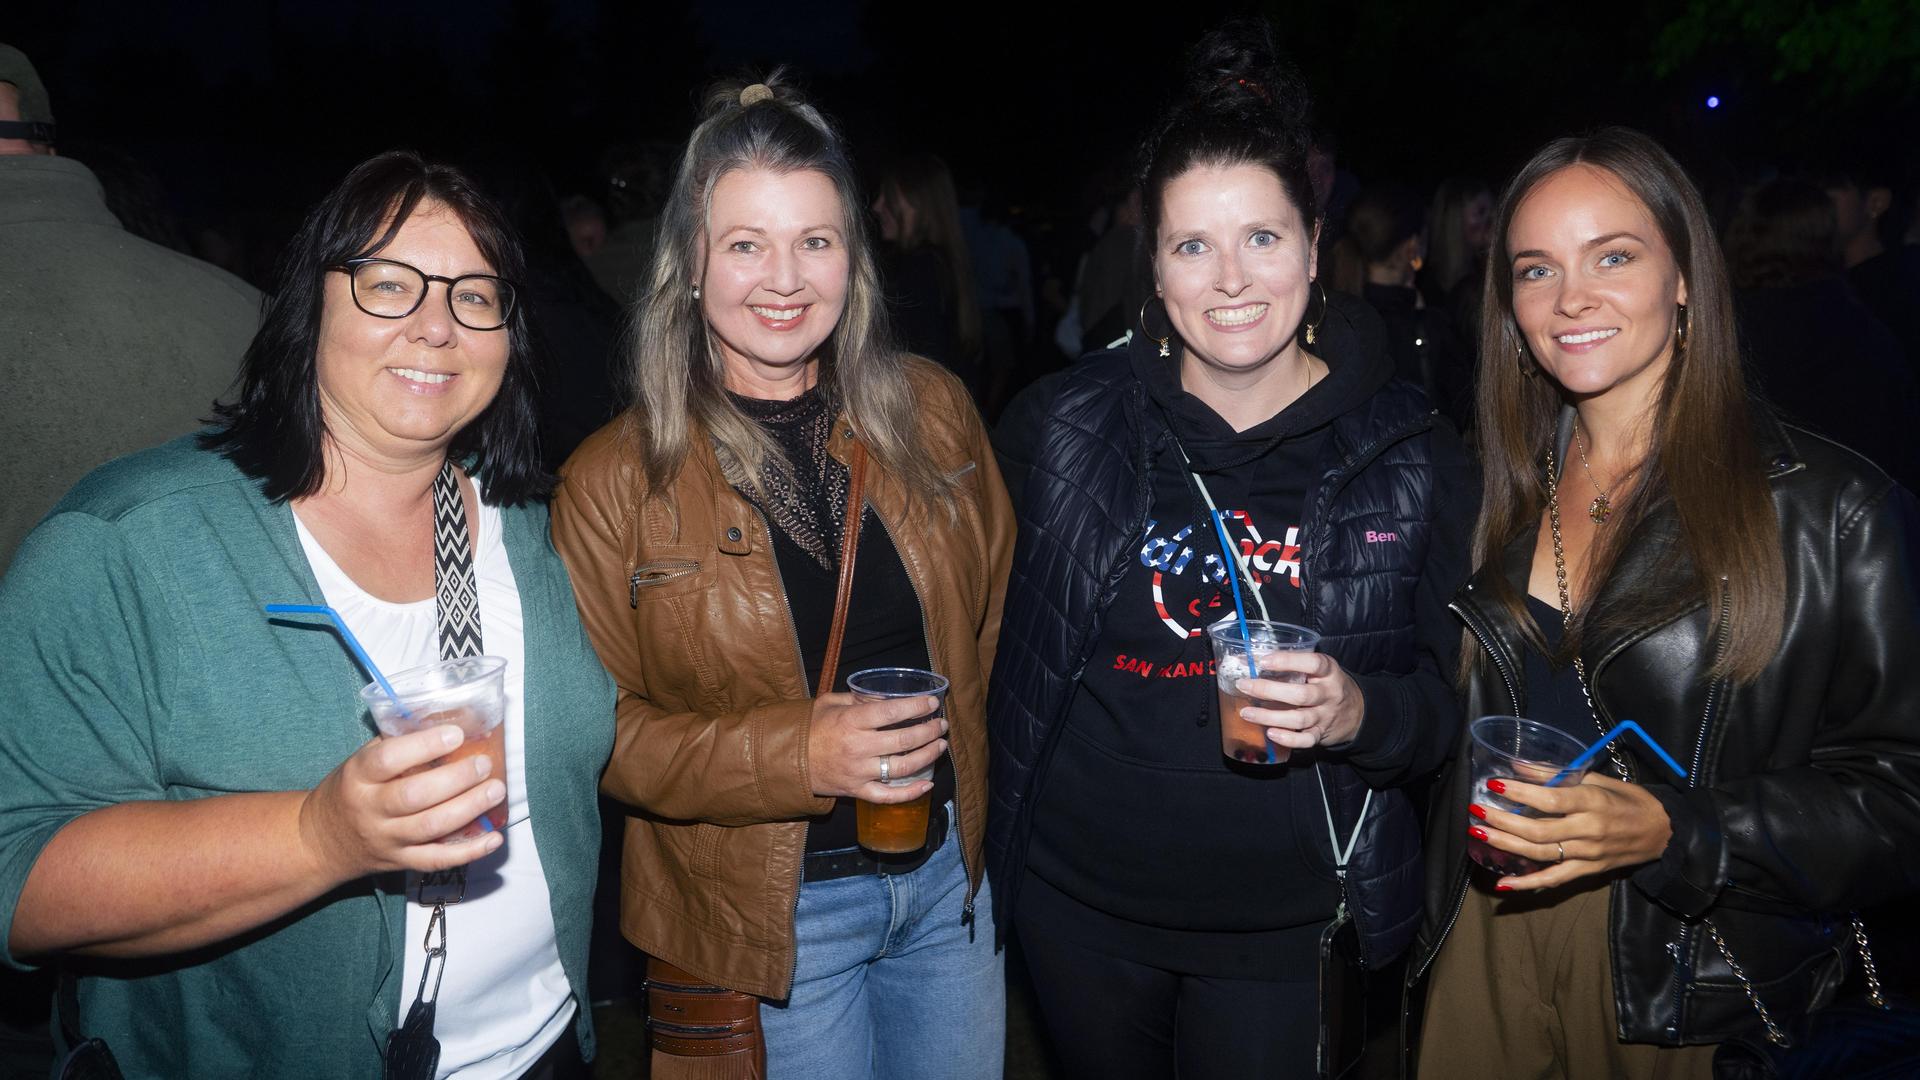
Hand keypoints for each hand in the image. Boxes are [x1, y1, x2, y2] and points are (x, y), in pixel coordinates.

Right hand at [297, 724, 505, 883]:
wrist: (323, 841)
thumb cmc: (351, 790)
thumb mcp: (361, 760)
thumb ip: (398, 740)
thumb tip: (448, 712)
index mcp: (358, 776)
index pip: (388, 760)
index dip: (424, 746)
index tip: (455, 734)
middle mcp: (371, 809)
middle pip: (415, 796)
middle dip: (456, 779)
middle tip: (484, 764)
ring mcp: (387, 839)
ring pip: (430, 827)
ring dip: (469, 809)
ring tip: (496, 790)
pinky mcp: (400, 862)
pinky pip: (437, 860)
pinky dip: (469, 852)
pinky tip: (494, 838)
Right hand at [807, 692, 945, 801]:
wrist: (788, 761)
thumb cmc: (811, 728)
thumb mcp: (830, 703)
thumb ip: (859, 697)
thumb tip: (887, 696)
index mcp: (851, 721)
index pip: (890, 712)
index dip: (915, 707)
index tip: (932, 703)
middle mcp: (858, 747)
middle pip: (903, 740)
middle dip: (928, 731)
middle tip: (940, 725)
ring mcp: (859, 772)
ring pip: (902, 767)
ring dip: (927, 756)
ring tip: (940, 746)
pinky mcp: (857, 791)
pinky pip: (888, 796)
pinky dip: (910, 793)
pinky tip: (927, 784)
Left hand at [1236, 651, 1366, 749]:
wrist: (1358, 712)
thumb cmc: (1328, 685)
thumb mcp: (1321, 670)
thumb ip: (1295, 665)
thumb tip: (1251, 658)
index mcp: (1329, 672)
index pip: (1313, 663)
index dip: (1287, 661)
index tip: (1263, 661)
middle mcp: (1328, 694)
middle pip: (1300, 694)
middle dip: (1268, 690)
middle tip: (1244, 686)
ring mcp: (1325, 716)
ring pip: (1299, 719)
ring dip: (1270, 716)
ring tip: (1247, 713)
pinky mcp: (1321, 734)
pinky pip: (1306, 740)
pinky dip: (1288, 739)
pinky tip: (1270, 734)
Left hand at [1471, 774, 1672, 890]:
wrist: (1663, 832)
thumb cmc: (1629, 799)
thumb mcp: (1598, 779)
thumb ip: (1559, 775)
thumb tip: (1519, 765)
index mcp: (1593, 802)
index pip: (1551, 800)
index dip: (1520, 794)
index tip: (1494, 784)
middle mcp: (1589, 830)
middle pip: (1539, 830)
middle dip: (1503, 820)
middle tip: (1476, 810)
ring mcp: (1588, 854)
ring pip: (1541, 854)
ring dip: (1506, 845)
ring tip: (1479, 834)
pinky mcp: (1588, 871)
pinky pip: (1554, 880)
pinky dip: (1528, 884)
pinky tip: (1503, 884)